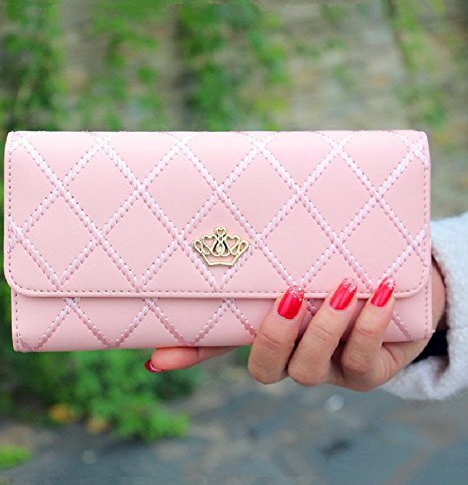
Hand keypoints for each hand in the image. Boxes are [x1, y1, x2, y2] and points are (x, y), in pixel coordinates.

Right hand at [145, 261, 445, 392]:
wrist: (400, 280)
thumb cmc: (341, 262)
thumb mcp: (305, 252)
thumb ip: (273, 239)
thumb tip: (236, 186)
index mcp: (268, 327)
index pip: (220, 344)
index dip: (190, 353)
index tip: (157, 358)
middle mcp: (290, 354)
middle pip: (263, 368)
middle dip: (274, 337)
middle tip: (289, 296)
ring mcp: (326, 367)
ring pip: (308, 370)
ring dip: (323, 329)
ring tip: (342, 289)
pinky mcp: (366, 371)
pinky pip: (361, 361)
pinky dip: (368, 327)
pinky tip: (378, 292)